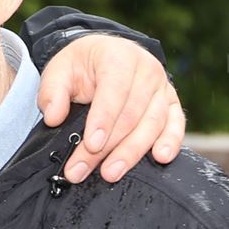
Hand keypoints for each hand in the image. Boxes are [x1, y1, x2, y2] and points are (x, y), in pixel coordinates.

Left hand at [38, 35, 183, 184]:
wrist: (106, 55)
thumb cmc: (83, 65)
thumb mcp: (59, 69)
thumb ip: (52, 92)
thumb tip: (53, 118)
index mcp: (118, 57)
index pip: (113, 91)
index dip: (102, 120)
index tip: (91, 145)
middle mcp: (146, 70)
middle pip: (131, 115)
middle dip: (108, 147)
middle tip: (83, 170)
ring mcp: (163, 87)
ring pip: (152, 124)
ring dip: (131, 152)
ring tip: (110, 173)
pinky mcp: (172, 103)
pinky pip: (175, 124)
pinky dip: (171, 142)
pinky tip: (160, 158)